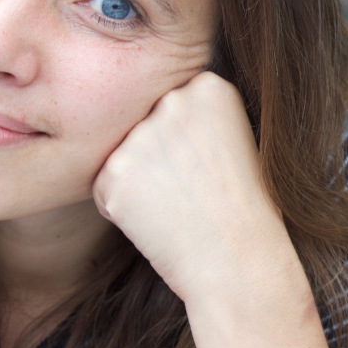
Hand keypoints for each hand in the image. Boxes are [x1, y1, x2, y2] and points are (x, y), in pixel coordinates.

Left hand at [93, 72, 296, 304]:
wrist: (240, 261)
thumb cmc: (244, 209)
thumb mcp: (236, 141)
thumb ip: (194, 117)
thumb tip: (146, 114)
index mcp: (209, 86)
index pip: (172, 106)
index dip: (187, 143)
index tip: (210, 167)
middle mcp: (173, 101)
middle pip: (144, 126)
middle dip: (158, 158)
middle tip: (194, 191)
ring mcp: (142, 135)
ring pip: (121, 156)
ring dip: (139, 183)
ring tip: (179, 207)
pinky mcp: (114, 172)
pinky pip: (104, 187)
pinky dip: (121, 208)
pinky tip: (159, 221)